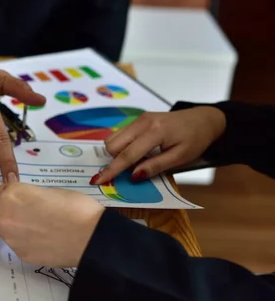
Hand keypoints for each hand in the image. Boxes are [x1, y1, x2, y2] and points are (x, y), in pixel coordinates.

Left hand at [0, 176, 103, 266]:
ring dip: (6, 226)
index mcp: (11, 194)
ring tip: (33, 224)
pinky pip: (15, 243)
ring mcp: (9, 237)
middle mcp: (3, 215)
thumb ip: (24, 194)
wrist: (89, 236)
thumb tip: (16, 197)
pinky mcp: (19, 254)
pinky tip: (42, 237)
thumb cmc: (74, 207)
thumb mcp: (45, 190)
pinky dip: (23, 239)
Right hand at [92, 106, 225, 184]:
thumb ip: (156, 166)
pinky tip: (138, 151)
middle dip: (117, 160)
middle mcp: (143, 122)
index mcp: (155, 132)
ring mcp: (139, 119)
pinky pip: (120, 134)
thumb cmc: (195, 140)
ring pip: (113, 138)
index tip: (98, 181)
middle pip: (113, 145)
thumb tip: (133, 176)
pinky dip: (123, 146)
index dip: (112, 170)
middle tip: (135, 168)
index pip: (127, 155)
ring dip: (119, 153)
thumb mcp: (180, 157)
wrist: (203, 119)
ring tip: (139, 159)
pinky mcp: (138, 119)